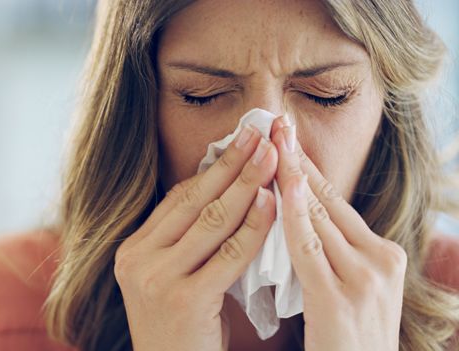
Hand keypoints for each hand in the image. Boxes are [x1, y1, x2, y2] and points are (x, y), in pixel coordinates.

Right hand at [114, 125, 277, 350]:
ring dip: (247, 185)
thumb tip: (226, 192)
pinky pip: (228, 255)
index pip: (178, 199)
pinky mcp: (184, 300)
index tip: (240, 142)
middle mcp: (138, 259)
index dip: (212, 168)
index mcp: (133, 249)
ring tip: (273, 157)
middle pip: (194, 201)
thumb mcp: (174, 278)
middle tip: (260, 134)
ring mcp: (156, 279)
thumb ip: (189, 241)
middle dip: (232, 164)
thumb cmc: (183, 330)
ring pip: (212, 221)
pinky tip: (273, 204)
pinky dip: (253, 227)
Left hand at [270, 116, 406, 350]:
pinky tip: (278, 187)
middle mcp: (380, 260)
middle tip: (275, 123)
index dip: (308, 167)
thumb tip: (295, 214)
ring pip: (318, 216)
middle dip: (297, 159)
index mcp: (382, 255)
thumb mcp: (346, 288)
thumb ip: (328, 253)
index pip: (336, 201)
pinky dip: (292, 215)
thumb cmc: (345, 342)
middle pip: (328, 199)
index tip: (286, 138)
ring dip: (290, 175)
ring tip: (271, 141)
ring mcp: (364, 279)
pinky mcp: (339, 300)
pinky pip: (307, 248)